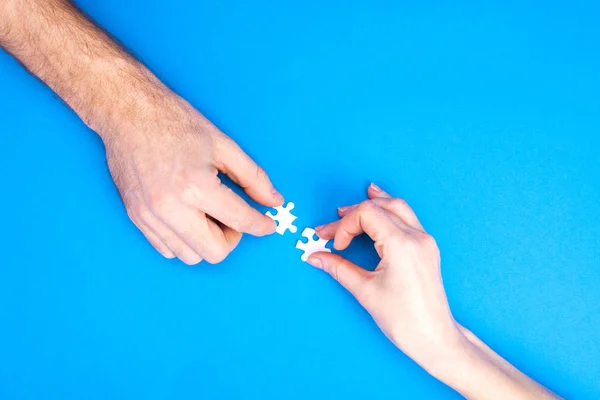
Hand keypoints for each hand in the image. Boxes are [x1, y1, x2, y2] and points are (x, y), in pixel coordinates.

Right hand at [103, 90, 282, 264]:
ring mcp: (150, 216)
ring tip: (210, 215)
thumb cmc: (174, 122)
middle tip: (234, 217)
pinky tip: (191, 218)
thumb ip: (253, 177)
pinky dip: (185, 241)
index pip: (240, 221)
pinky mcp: (136, 218)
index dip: (261, 225)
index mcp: (195, 186)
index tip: (267, 225)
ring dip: (208, 242)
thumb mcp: (223, 144)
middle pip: (215, 252)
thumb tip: (273, 200)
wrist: (127, 113)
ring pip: (190, 256)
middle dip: (233, 238)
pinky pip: (167, 249)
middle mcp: (170, 208)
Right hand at [310, 183, 558, 398]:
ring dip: (372, 205)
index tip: (335, 246)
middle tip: (330, 227)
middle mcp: (416, 236)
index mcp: (401, 244)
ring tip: (350, 207)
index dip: (344, 225)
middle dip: (352, 214)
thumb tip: (315, 256)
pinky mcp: (427, 248)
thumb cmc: (404, 320)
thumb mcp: (365, 291)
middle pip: (380, 206)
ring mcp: (425, 240)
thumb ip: (338, 268)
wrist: (434, 337)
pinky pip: (408, 218)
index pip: (366, 214)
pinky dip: (389, 211)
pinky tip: (379, 209)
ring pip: (397, 206)